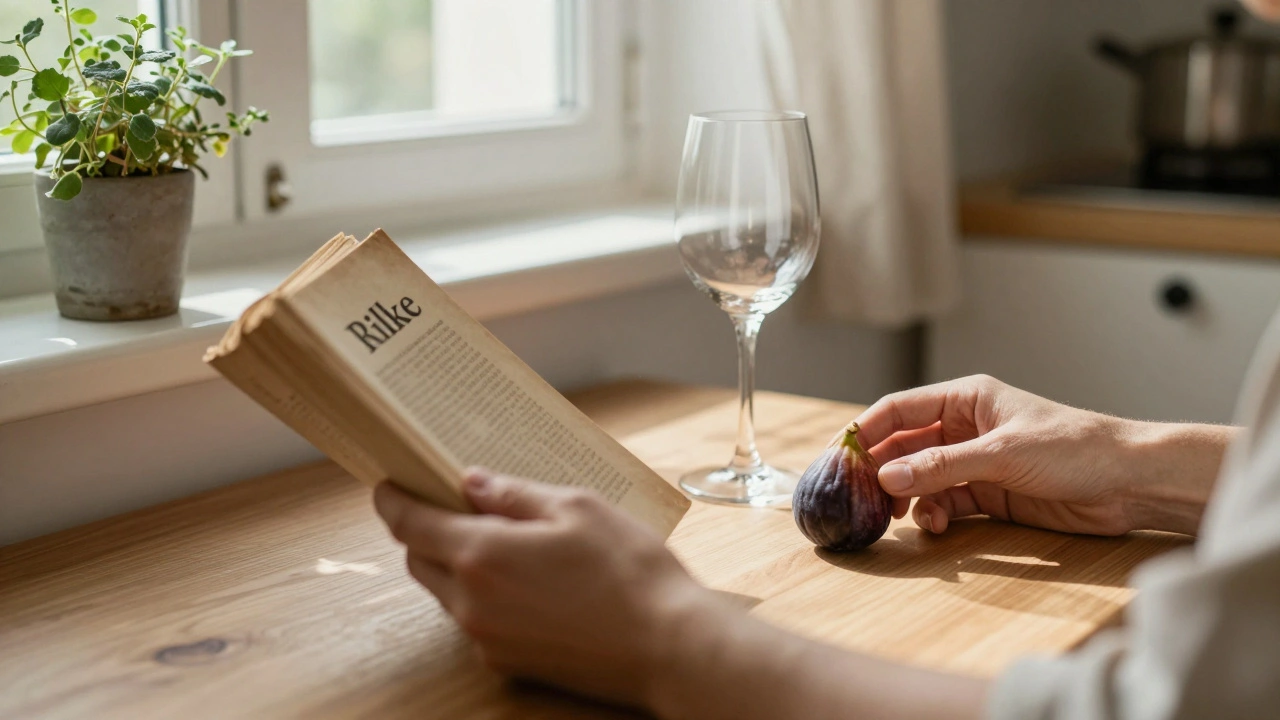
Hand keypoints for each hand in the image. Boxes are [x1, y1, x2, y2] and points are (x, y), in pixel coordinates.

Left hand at [373, 469, 718, 707]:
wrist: (668, 646)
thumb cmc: (630, 571)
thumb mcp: (577, 508)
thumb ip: (516, 495)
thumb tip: (472, 483)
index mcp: (482, 554)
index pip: (410, 524)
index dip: (392, 501)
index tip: (387, 486)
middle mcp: (471, 602)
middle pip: (419, 560)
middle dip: (424, 530)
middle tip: (451, 505)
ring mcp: (487, 638)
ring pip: (446, 592)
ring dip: (455, 564)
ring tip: (501, 539)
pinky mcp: (508, 663)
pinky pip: (476, 621)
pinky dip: (483, 595)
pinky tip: (527, 580)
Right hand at [855, 375, 1228, 536]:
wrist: (1128, 483)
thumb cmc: (1073, 448)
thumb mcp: (1001, 454)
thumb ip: (941, 466)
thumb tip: (886, 477)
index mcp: (966, 399)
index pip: (900, 410)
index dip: (867, 431)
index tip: (839, 457)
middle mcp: (964, 427)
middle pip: (904, 447)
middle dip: (882, 470)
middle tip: (859, 496)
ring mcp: (975, 462)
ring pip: (921, 479)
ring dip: (908, 497)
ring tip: (900, 515)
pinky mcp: (989, 495)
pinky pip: (945, 502)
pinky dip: (934, 514)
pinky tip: (936, 526)